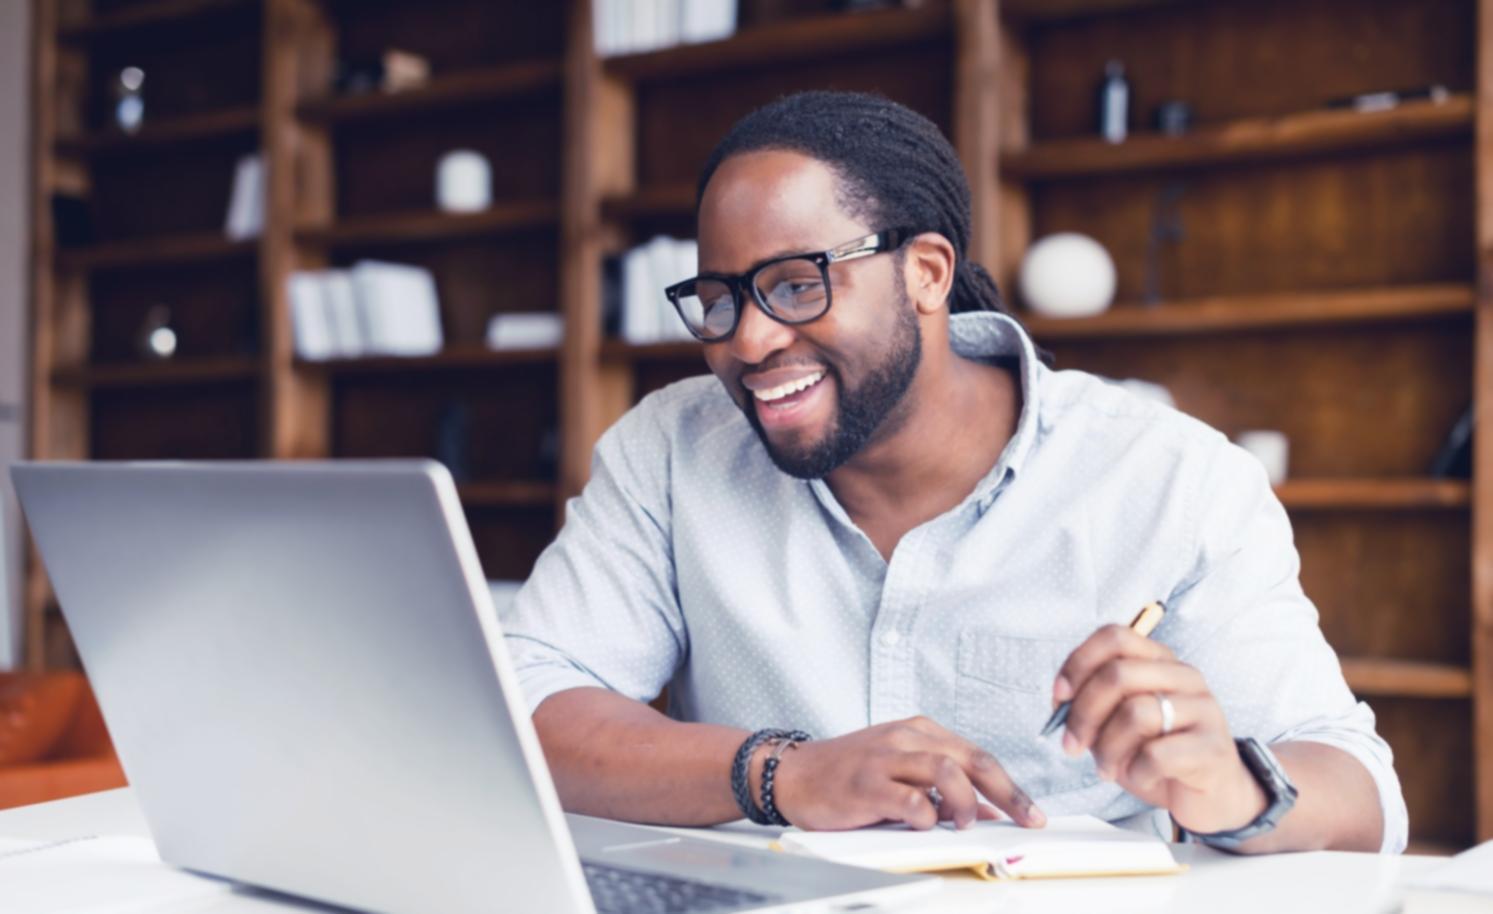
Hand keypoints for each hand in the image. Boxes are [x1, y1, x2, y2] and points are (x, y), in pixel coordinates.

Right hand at [767, 717, 1045, 830]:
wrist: (793, 773)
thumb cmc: (849, 774)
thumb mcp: (900, 773)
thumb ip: (942, 789)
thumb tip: (986, 812)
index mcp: (919, 731)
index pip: (978, 755)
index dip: (1010, 786)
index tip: (1031, 812)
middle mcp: (907, 738)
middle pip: (973, 759)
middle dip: (1007, 793)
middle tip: (1026, 819)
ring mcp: (886, 758)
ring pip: (947, 770)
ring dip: (967, 801)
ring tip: (967, 822)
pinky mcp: (867, 783)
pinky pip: (911, 800)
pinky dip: (927, 816)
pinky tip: (925, 825)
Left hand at [1054, 625, 1267, 834]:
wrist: (1212, 796)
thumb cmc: (1158, 754)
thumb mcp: (1117, 723)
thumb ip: (1091, 704)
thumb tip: (1061, 698)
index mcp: (1160, 660)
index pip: (1114, 636)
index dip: (1078, 663)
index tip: (1060, 697)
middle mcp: (1185, 676)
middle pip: (1118, 674)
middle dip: (1083, 714)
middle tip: (1072, 746)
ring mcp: (1204, 709)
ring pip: (1135, 713)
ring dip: (1107, 749)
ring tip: (1106, 769)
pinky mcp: (1214, 748)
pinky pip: (1158, 754)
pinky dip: (1137, 771)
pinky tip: (1140, 777)